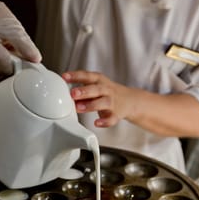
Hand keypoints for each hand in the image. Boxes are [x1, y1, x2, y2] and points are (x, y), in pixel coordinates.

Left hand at [63, 70, 198, 136]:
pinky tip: (97, 123)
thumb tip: (64, 92)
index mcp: (101, 82)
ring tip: (78, 108)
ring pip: (102, 102)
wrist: (135, 101)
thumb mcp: (98, 87)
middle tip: (72, 93)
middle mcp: (107, 90)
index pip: (88, 76)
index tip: (64, 76)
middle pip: (95, 88)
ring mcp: (114, 102)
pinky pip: (112, 118)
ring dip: (90, 104)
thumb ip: (83, 89)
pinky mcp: (119, 113)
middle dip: (83, 90)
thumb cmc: (111, 94)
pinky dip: (105, 121)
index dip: (76, 75)